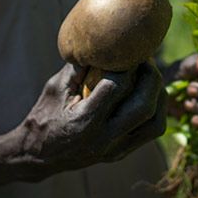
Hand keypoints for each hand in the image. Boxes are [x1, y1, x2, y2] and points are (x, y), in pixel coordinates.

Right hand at [17, 62, 166, 174]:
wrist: (38, 156)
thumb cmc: (45, 116)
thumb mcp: (56, 87)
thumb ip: (80, 66)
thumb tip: (103, 41)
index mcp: (84, 122)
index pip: (116, 87)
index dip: (126, 64)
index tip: (127, 48)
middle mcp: (104, 139)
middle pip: (144, 106)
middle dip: (151, 77)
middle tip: (145, 58)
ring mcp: (115, 150)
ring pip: (154, 122)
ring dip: (159, 95)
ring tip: (150, 75)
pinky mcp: (122, 153)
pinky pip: (151, 132)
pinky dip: (156, 110)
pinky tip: (149, 94)